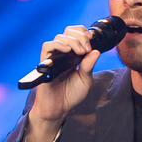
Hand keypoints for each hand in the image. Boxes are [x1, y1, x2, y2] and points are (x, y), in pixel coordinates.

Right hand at [26, 25, 101, 141]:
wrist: (58, 109)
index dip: (83, 33)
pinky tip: (68, 51)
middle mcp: (63, 54)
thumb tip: (96, 51)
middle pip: (68, 32)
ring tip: (80, 52)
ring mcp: (53, 57)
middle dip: (80, 36)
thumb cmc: (70, 96)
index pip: (76, 34)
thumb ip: (89, 66)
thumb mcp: (85, 80)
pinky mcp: (45, 63)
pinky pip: (47, 46)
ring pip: (59, 37)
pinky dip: (59, 45)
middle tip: (86, 49)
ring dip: (73, 41)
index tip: (92, 40)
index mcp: (73, 55)